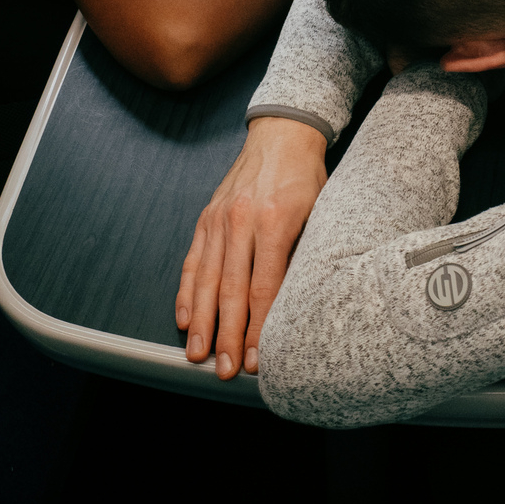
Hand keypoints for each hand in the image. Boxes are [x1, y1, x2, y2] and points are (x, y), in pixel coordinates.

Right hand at [177, 115, 328, 377]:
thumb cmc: (307, 177)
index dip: (259, 327)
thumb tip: (301, 305)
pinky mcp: (206, 217)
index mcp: (275, 220)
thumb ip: (306, 254)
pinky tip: (184, 318)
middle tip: (224, 369)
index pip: (265, 286)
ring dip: (201, 321)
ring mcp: (219, 219)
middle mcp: (241, 220)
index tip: (257, 359)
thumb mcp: (320, 211)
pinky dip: (186, 292)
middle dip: (227, 334)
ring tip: (197, 353)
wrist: (282, 134)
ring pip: (206, 279)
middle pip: (231, 289)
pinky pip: (193, 259)